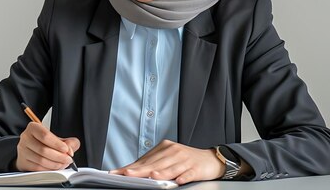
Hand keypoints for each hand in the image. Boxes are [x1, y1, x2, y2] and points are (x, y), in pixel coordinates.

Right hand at [15, 122, 79, 170]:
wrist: (29, 149)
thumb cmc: (43, 142)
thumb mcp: (55, 137)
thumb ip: (67, 141)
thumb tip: (72, 147)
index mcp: (33, 127)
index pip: (45, 135)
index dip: (57, 144)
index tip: (67, 149)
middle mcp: (25, 138)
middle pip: (43, 150)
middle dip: (59, 156)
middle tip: (68, 159)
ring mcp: (22, 151)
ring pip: (41, 160)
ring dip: (55, 164)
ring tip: (63, 163)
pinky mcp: (23, 162)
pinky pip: (38, 168)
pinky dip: (49, 169)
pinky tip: (55, 167)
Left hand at [110, 140, 224, 184]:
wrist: (210, 159)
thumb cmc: (185, 160)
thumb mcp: (168, 159)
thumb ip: (153, 164)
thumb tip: (132, 171)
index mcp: (165, 147)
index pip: (145, 159)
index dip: (132, 166)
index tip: (119, 172)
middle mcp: (174, 151)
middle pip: (155, 163)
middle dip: (140, 170)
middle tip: (127, 174)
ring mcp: (185, 159)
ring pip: (171, 168)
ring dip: (161, 173)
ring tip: (151, 177)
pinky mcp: (196, 167)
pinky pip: (189, 173)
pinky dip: (184, 176)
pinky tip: (179, 181)